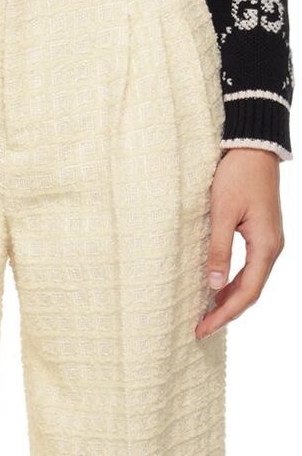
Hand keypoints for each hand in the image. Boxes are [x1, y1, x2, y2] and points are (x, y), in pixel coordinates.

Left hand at [195, 147, 284, 338]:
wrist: (254, 146)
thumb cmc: (238, 174)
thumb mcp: (222, 211)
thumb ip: (219, 249)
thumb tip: (213, 285)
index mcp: (265, 246)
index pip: (246, 293)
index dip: (225, 314)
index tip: (203, 328)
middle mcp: (272, 247)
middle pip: (251, 290)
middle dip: (226, 311)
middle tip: (201, 327)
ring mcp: (269, 239)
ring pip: (251, 279)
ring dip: (230, 297)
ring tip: (206, 312)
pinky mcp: (261, 231)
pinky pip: (250, 265)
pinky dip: (234, 280)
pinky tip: (218, 284)